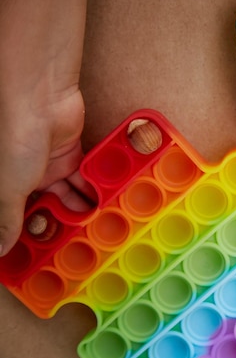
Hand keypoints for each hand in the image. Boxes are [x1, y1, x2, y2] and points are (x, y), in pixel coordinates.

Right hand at [0, 0, 91, 255]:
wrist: (38, 97)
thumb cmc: (12, 138)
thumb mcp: (7, 186)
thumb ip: (5, 218)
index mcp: (2, 186)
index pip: (8, 218)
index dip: (20, 238)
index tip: (34, 261)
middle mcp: (20, 177)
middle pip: (37, 210)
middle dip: (53, 229)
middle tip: (69, 251)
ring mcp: (45, 165)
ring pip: (63, 197)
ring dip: (77, 214)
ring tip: (92, 235)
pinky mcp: (70, 153)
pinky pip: (81, 179)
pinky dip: (91, 192)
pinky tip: (103, 209)